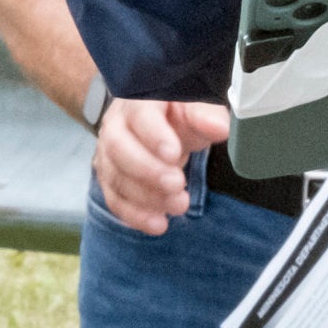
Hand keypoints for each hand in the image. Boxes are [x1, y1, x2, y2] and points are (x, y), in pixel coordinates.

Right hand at [92, 99, 231, 235]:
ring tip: (179, 205)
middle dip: (148, 171)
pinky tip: (159, 224)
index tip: (174, 154)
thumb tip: (221, 129)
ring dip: (147, 197)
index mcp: (137, 102)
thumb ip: (205, 115)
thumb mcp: (194, 106)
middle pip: (119, 149)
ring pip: (117, 178)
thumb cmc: (177, 112)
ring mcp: (107, 155)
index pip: (140, 116)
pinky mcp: (109, 180)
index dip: (154, 136)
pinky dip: (136, 216)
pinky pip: (115, 200)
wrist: (156, 119)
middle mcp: (115, 127)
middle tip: (178, 184)